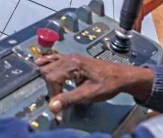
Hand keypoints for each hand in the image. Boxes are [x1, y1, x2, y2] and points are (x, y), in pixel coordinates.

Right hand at [36, 54, 153, 112]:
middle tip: (56, 99)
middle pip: (48, 70)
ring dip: (46, 75)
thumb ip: (69, 99)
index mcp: (73, 65)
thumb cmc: (108, 84)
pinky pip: (55, 58)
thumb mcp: (89, 94)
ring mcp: (71, 57)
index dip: (53, 93)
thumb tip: (52, 105)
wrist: (122, 76)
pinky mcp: (74, 59)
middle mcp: (70, 58)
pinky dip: (47, 62)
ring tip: (46, 87)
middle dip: (49, 86)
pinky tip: (41, 62)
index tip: (57, 105)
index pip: (52, 78)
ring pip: (50, 63)